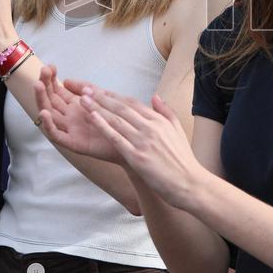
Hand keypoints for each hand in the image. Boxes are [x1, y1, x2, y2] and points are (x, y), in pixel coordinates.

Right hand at [34, 66, 121, 163]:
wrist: (131, 142)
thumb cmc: (118, 121)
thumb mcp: (103, 98)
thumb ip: (87, 89)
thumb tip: (67, 81)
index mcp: (76, 106)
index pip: (58, 91)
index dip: (52, 79)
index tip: (50, 66)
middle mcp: (70, 117)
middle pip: (51, 100)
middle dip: (45, 85)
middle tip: (43, 70)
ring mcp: (70, 129)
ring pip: (50, 115)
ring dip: (42, 100)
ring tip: (38, 85)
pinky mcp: (74, 143)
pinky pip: (56, 135)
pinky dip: (48, 125)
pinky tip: (45, 113)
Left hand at [83, 89, 206, 210]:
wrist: (190, 183)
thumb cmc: (183, 160)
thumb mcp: (177, 130)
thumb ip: (166, 112)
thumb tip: (155, 96)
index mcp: (159, 120)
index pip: (132, 103)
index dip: (113, 96)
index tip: (98, 90)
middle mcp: (150, 127)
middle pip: (121, 108)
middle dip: (101, 97)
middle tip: (84, 89)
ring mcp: (143, 141)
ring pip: (116, 120)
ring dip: (97, 108)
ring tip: (82, 100)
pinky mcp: (137, 156)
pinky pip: (116, 138)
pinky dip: (103, 126)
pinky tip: (92, 118)